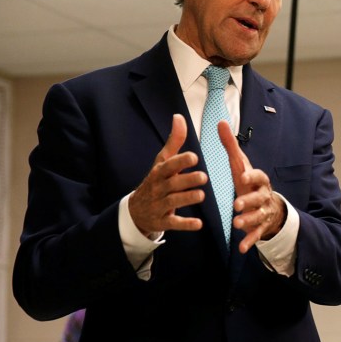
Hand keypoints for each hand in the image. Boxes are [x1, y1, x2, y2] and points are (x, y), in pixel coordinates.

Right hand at [128, 114, 205, 235]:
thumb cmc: (156, 181)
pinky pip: (174, 223)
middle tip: (204, 177)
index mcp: (159, 173)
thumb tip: (178, 117)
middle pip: (172, 184)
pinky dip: (185, 224)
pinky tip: (198, 224)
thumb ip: (174, 142)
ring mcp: (159, 206)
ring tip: (202, 196)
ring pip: (173, 202)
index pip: (167, 165)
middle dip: (187, 180)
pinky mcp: (163, 221)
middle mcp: (158, 188)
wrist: (136, 210)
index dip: (179, 161)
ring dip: (187, 199)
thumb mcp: (162, 162)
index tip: (194, 156)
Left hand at [218, 120, 286, 253]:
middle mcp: (263, 196)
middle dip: (249, 202)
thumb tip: (220, 122)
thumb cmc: (249, 183)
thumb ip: (231, 146)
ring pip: (258, 216)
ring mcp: (263, 212)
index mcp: (258, 180)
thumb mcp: (241, 164)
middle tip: (236, 205)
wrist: (269, 206)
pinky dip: (250, 241)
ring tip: (236, 224)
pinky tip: (242, 248)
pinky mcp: (261, 227)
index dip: (252, 177)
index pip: (259, 177)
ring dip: (248, 220)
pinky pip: (257, 234)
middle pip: (259, 198)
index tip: (242, 177)